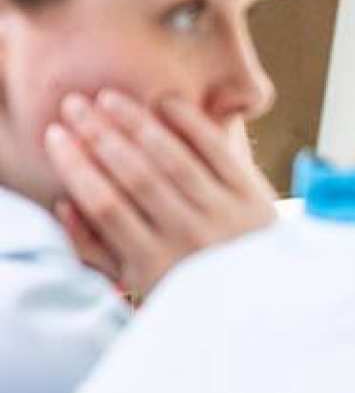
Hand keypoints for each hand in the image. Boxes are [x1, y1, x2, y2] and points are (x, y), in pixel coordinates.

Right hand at [42, 89, 277, 298]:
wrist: (262, 294)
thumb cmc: (185, 282)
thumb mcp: (136, 280)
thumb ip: (94, 248)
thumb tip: (63, 204)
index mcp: (153, 263)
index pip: (106, 205)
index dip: (76, 166)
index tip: (55, 135)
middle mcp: (189, 238)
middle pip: (137, 177)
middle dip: (100, 136)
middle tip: (74, 104)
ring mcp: (225, 216)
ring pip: (174, 161)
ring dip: (138, 124)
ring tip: (108, 98)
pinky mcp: (254, 198)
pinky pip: (219, 153)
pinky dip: (191, 125)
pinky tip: (164, 102)